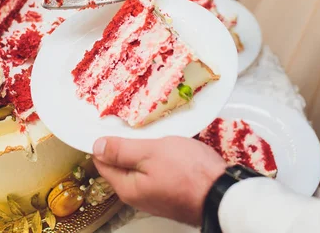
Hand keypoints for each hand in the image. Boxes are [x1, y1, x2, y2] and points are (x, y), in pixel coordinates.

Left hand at [92, 136, 226, 225]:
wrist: (223, 193)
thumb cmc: (189, 172)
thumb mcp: (151, 153)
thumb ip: (122, 150)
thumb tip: (96, 147)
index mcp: (127, 187)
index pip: (102, 163)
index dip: (103, 142)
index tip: (108, 124)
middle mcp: (138, 196)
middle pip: (121, 165)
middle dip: (124, 145)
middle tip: (131, 123)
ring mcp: (156, 196)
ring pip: (141, 167)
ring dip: (144, 150)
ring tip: (151, 131)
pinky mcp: (172, 192)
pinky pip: (157, 171)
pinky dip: (159, 157)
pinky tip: (167, 145)